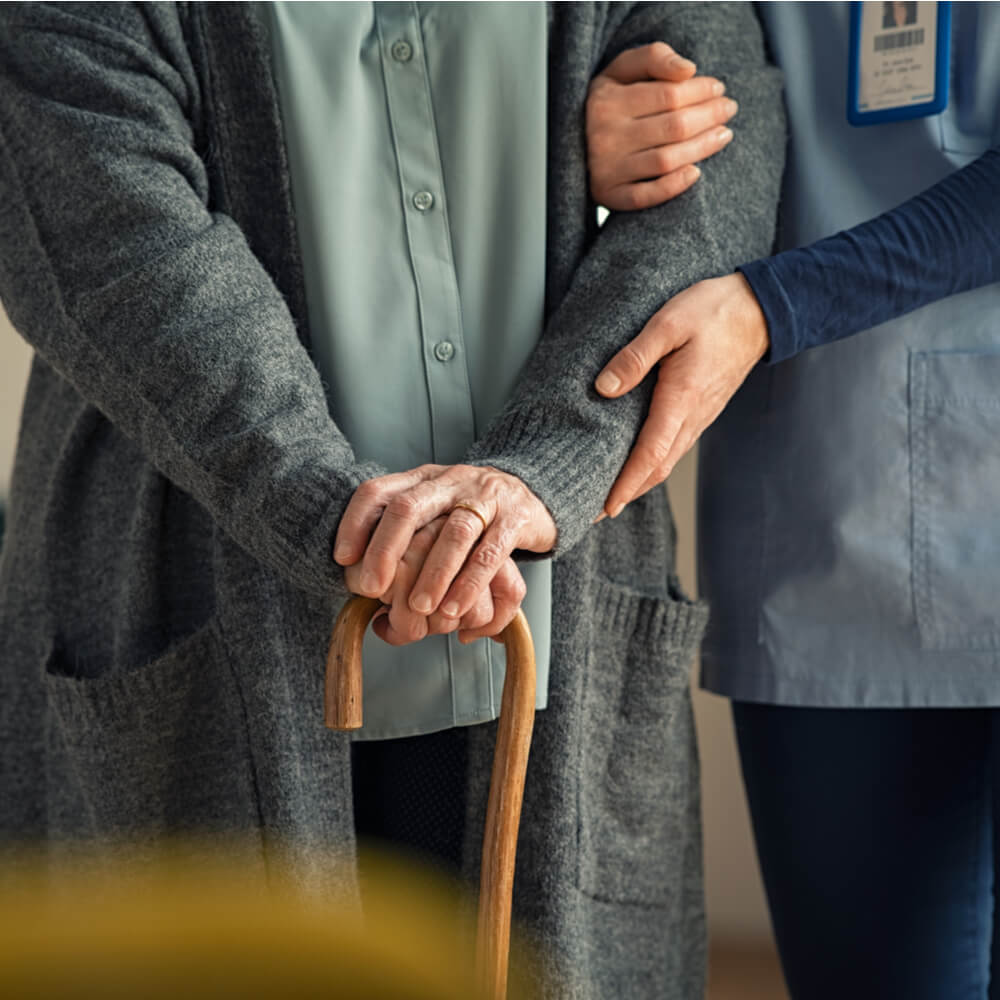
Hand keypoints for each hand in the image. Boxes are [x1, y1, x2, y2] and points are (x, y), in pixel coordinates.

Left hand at [334, 464, 554, 624]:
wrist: (534, 493)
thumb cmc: (472, 512)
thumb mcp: (434, 510)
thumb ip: (402, 536)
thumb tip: (361, 583)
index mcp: (422, 479)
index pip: (378, 491)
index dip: (355, 522)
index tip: (343, 558)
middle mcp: (450, 482)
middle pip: (409, 508)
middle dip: (386, 550)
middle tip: (372, 588)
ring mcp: (484, 497)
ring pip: (454, 532)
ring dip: (433, 574)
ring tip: (419, 608)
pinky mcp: (515, 518)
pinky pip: (491, 552)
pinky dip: (470, 583)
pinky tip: (455, 608)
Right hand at [587, 42, 737, 210]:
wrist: (569, 142)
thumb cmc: (606, 102)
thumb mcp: (621, 70)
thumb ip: (653, 57)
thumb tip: (688, 70)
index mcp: (606, 100)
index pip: (668, 94)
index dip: (701, 90)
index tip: (719, 88)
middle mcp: (604, 136)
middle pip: (673, 127)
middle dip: (709, 116)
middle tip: (728, 110)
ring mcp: (606, 169)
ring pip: (666, 160)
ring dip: (702, 148)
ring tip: (723, 135)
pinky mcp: (608, 195)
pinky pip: (646, 196)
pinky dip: (674, 186)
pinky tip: (696, 173)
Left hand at [594, 273, 768, 515]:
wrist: (759, 310)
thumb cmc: (714, 312)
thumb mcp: (668, 323)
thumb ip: (635, 357)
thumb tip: (604, 388)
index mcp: (681, 399)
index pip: (650, 455)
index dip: (626, 484)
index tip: (605, 507)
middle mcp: (692, 416)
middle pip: (657, 468)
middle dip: (626, 493)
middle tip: (595, 512)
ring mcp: (700, 416)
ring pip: (667, 461)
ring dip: (639, 482)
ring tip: (610, 495)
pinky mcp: (701, 411)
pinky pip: (674, 447)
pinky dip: (653, 464)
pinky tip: (637, 464)